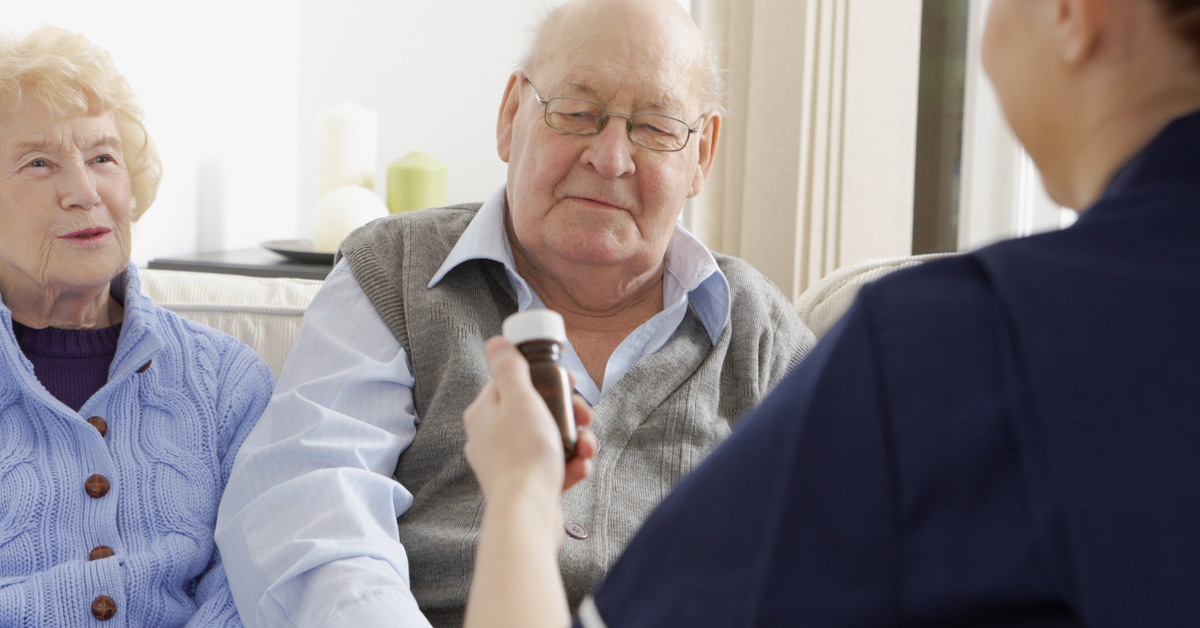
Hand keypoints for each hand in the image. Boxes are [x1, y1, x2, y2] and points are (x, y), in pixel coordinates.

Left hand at [464, 337, 597, 502]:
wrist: (527, 515)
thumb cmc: (523, 457)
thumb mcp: (521, 400)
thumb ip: (510, 369)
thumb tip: (496, 343)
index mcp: (483, 414)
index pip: (512, 381)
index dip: (544, 378)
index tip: (568, 382)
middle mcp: (490, 438)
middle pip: (534, 411)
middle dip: (567, 413)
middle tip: (584, 417)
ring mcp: (507, 463)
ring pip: (547, 439)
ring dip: (574, 440)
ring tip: (588, 448)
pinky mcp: (523, 485)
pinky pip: (550, 466)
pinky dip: (569, 465)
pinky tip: (579, 468)